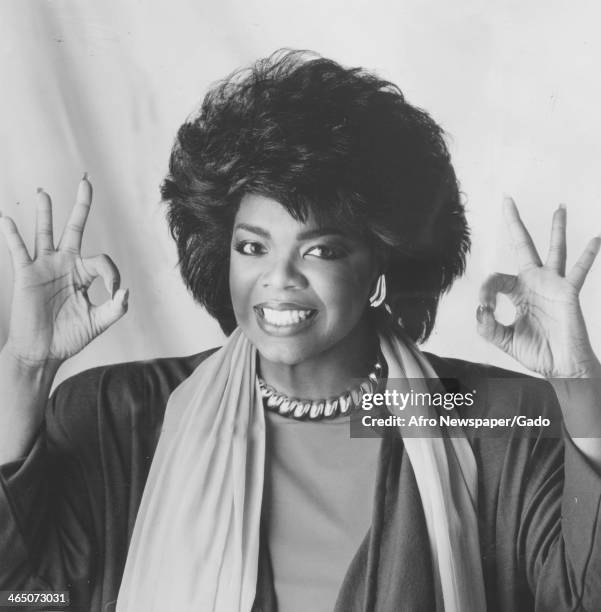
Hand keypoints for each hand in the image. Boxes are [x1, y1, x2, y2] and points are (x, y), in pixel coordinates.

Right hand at [0, 175, 128, 367]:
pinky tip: (7, 219)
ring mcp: (44, 267)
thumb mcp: (99, 322)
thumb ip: (116, 308)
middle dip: (81, 205)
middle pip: (74, 228)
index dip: (112, 274)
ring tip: (45, 192)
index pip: (103, 261)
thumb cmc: (69, 337)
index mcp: (84, 274)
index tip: (114, 292)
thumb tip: (125, 291)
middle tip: (86, 181)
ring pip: (45, 232)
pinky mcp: (26, 274)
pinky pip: (18, 250)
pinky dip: (12, 235)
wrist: (43, 353)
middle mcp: (65, 264)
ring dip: (45, 212)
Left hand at [476, 197, 599, 377]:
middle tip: (507, 199)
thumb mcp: (504, 340)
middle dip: (515, 223)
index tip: (485, 308)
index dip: (486, 291)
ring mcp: (553, 285)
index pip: (495, 279)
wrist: (561, 368)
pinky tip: (594, 239)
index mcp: (517, 293)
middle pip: (522, 246)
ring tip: (559, 207)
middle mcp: (534, 284)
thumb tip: (480, 310)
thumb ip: (488, 327)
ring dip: (556, 229)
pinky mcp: (568, 293)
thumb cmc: (536, 352)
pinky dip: (586, 256)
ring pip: (554, 250)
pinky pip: (578, 272)